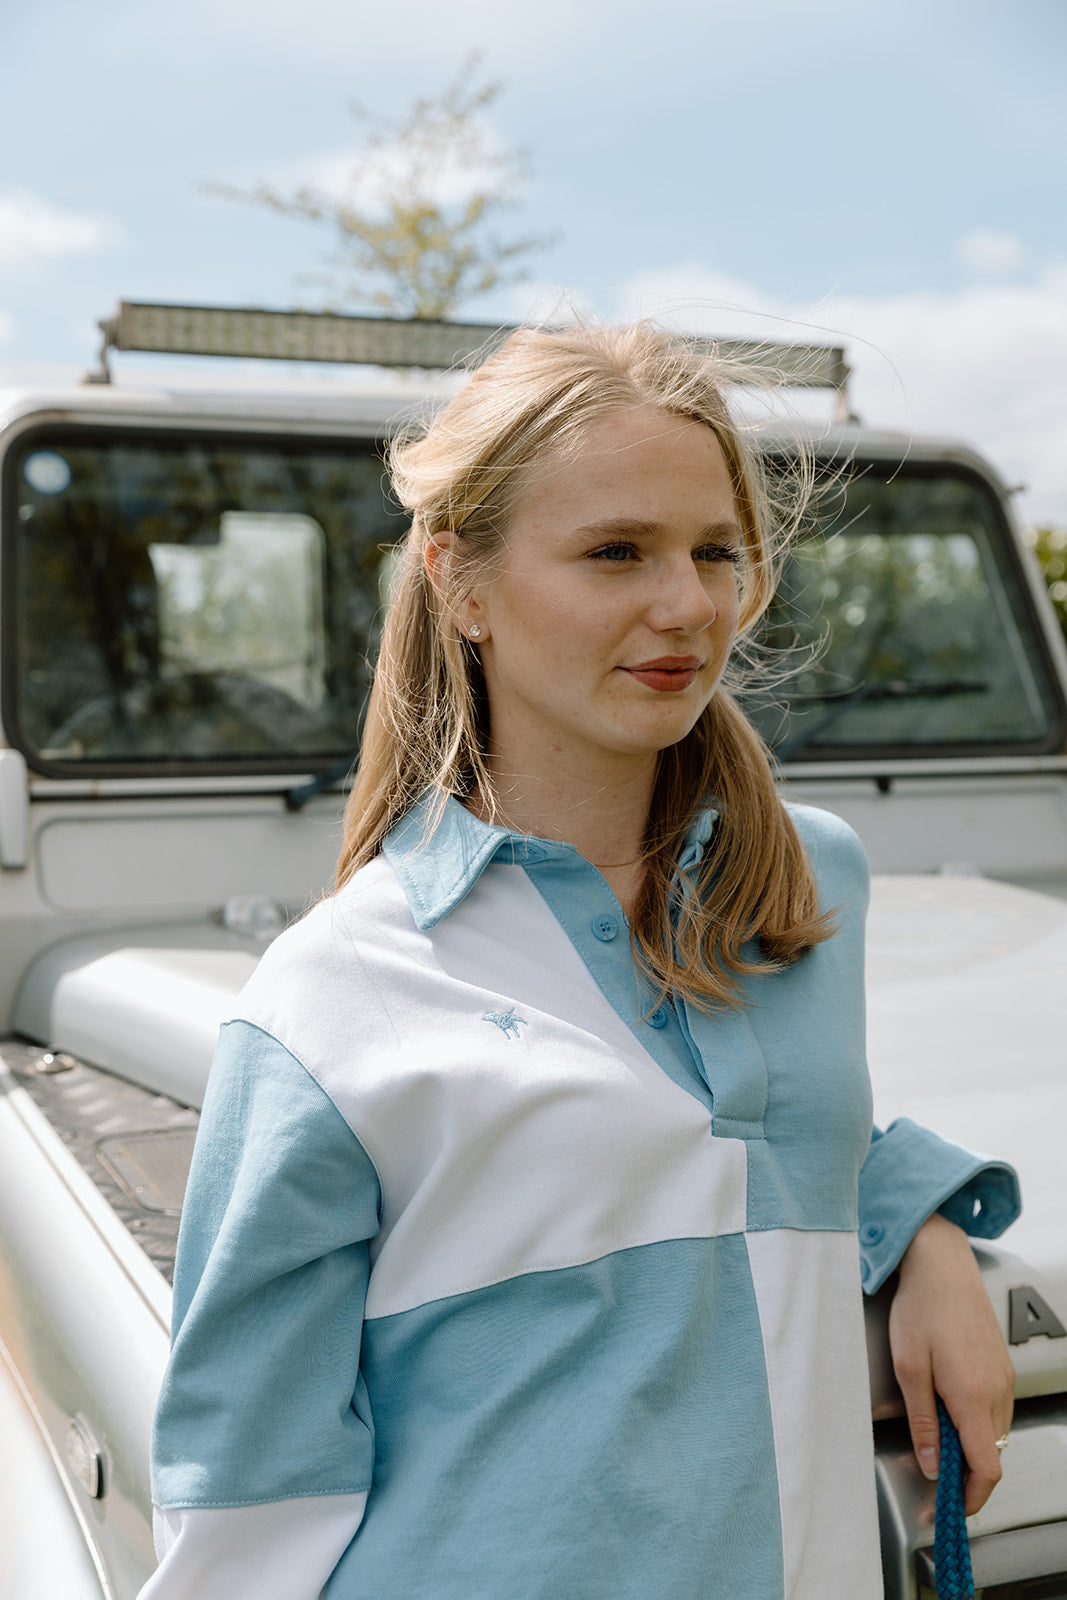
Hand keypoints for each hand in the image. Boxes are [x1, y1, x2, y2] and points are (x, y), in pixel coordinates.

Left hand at [888, 1212, 1014, 1514]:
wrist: (943, 1266)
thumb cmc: (921, 1309)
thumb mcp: (908, 1368)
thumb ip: (923, 1422)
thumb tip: (931, 1465)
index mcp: (973, 1396)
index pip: (986, 1470)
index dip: (971, 1498)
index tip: (949, 1508)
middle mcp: (997, 1391)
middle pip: (993, 1456)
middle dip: (967, 1477)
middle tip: (934, 1480)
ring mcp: (1004, 1379)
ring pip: (996, 1435)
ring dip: (971, 1449)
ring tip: (936, 1441)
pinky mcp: (1003, 1368)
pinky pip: (997, 1411)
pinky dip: (977, 1425)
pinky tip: (950, 1411)